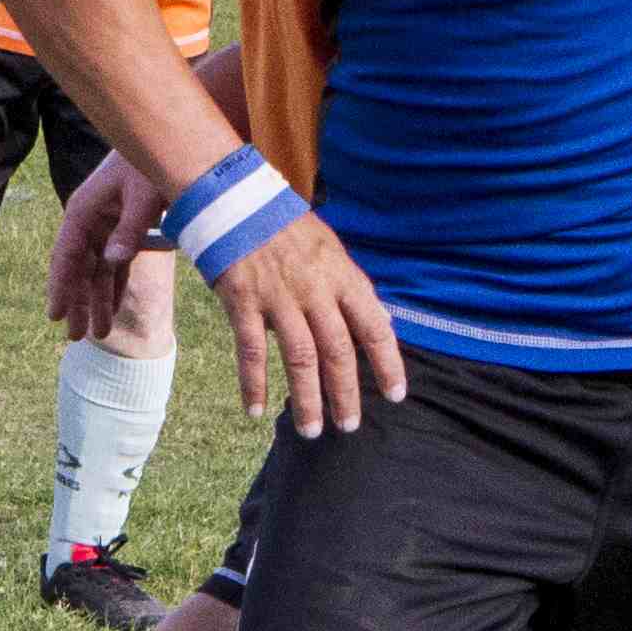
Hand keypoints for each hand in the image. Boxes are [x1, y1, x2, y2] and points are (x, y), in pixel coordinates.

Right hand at [49, 152, 171, 342]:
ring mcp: (105, 226)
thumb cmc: (150, 164)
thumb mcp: (143, 195)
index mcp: (83, 210)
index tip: (55, 315)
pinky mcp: (123, 229)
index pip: (67, 255)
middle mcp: (89, 221)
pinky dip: (114, 287)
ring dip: (96, 301)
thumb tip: (111, 261)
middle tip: (74, 337)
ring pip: (96, 271)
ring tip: (96, 333)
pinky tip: (111, 310)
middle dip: (77, 303)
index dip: (60, 286)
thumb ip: (130, 228)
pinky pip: (115, 264)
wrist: (165, 143)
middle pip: (78, 269)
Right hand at [207, 211, 405, 432]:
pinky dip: (253, 383)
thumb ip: (353, 290)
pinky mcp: (243, 302)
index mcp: (342, 277)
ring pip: (299, 359)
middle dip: (346, 393)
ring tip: (312, 430)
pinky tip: (255, 410)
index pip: (374, 327)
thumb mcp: (331, 250)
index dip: (388, 363)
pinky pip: (251, 351)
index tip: (396, 395)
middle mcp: (314, 290)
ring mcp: (278, 297)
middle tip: (350, 426)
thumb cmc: (287, 229)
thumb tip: (382, 325)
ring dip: (306, 399)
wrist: (235, 200)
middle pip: (337, 351)